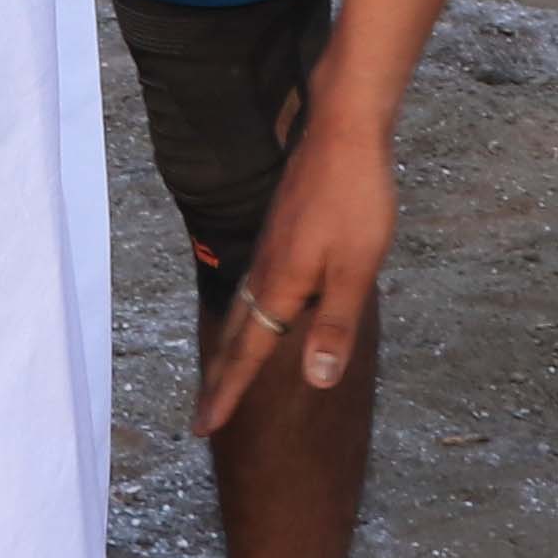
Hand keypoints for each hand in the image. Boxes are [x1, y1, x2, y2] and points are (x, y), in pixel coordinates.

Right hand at [196, 110, 395, 437]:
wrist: (343, 130)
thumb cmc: (356, 200)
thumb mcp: (356, 267)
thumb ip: (336, 324)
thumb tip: (316, 382)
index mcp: (281, 285)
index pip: (249, 353)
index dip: (228, 392)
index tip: (203, 427)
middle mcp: (265, 270)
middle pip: (235, 334)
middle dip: (220, 377)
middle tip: (201, 414)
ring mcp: (270, 248)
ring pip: (241, 310)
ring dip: (230, 347)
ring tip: (222, 373)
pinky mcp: (280, 232)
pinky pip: (252, 288)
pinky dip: (245, 316)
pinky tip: (257, 312)